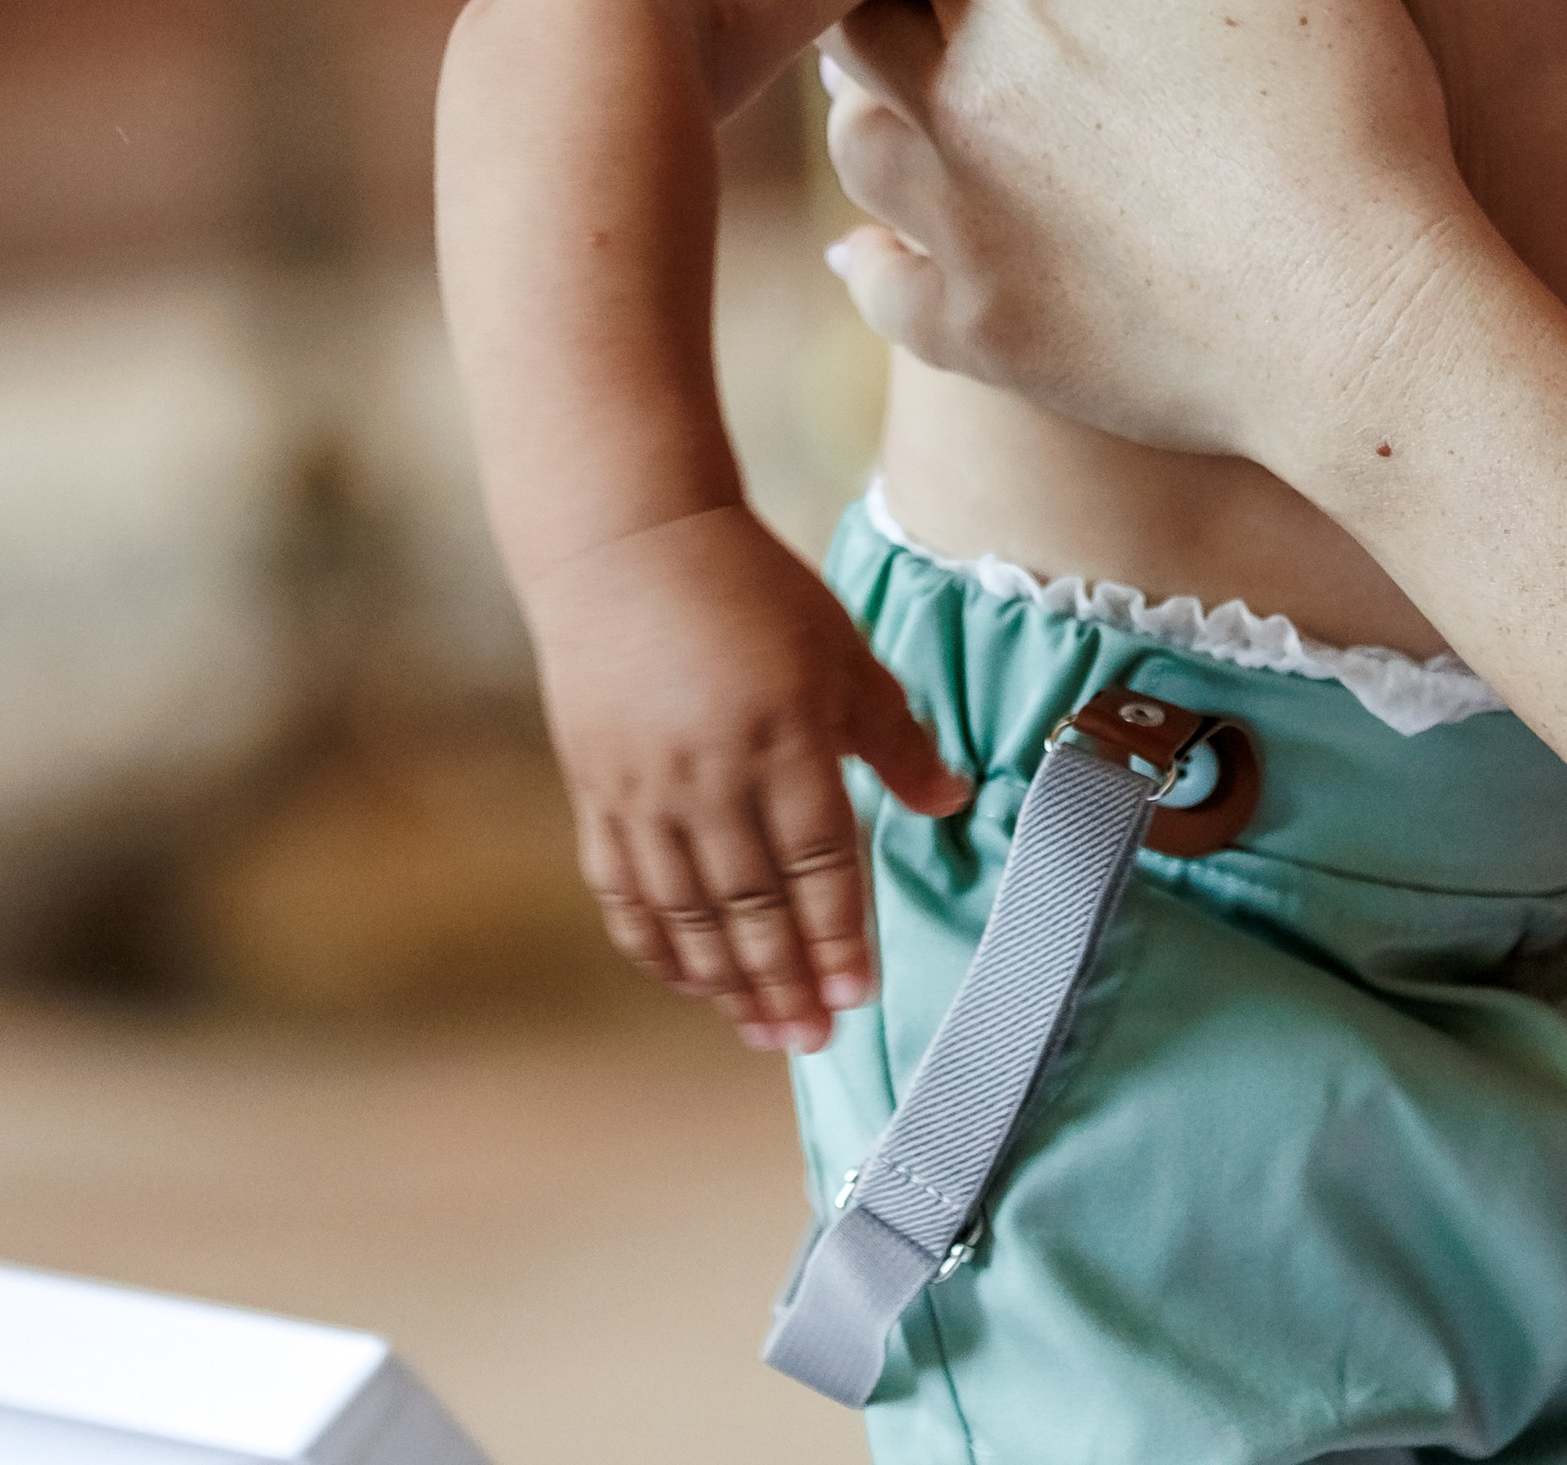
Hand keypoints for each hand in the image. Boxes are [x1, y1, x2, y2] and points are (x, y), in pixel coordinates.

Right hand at [526, 501, 968, 1052]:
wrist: (627, 544)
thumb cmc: (751, 590)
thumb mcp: (842, 649)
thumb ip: (895, 735)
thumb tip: (952, 801)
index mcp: (785, 737)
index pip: (819, 862)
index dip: (839, 936)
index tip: (858, 996)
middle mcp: (712, 776)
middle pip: (753, 905)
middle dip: (786, 982)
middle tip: (812, 1039)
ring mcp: (646, 790)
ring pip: (687, 912)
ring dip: (725, 981)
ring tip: (760, 1030)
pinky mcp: (597, 792)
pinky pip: (625, 891)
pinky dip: (656, 944)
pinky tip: (686, 979)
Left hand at [832, 0, 1484, 478]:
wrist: (1363, 329)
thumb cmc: (1344, 114)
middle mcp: (948, 98)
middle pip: (867, 13)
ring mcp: (950, 224)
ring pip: (854, 138)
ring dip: (880, 105)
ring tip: (920, 82)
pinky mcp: (973, 330)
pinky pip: (879, 281)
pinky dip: (875, 256)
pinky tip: (884, 243)